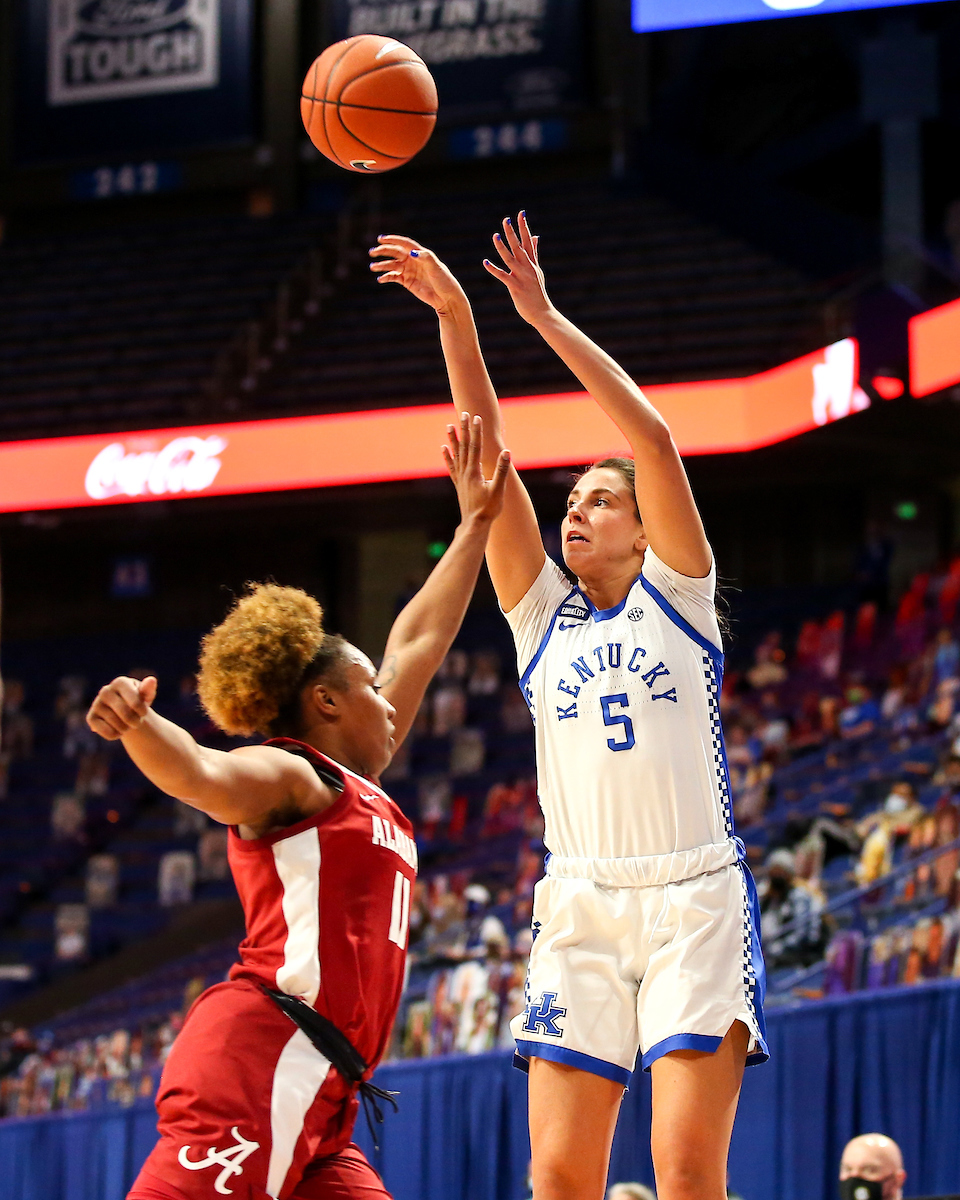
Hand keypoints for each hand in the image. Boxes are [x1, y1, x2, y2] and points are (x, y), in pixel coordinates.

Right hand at [86, 676, 157, 740]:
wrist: (125, 710)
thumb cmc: (137, 700)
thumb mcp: (146, 695)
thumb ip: (149, 689)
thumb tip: (151, 680)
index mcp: (120, 682)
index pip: (135, 704)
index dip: (143, 712)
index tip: (143, 712)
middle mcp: (105, 691)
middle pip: (126, 715)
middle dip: (136, 722)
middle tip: (136, 721)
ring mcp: (96, 704)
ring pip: (118, 725)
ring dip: (127, 728)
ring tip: (127, 723)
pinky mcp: (91, 718)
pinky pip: (108, 733)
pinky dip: (116, 735)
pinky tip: (117, 729)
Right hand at [369, 235, 467, 315]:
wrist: (447, 299)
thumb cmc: (444, 281)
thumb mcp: (436, 268)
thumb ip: (425, 258)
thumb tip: (412, 252)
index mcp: (421, 254)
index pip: (404, 244)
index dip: (393, 240)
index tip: (381, 239)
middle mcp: (413, 260)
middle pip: (395, 253)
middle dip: (384, 251)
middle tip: (372, 252)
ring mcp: (410, 271)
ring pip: (392, 265)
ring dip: (382, 265)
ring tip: (373, 267)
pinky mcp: (408, 282)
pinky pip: (394, 277)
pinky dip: (386, 277)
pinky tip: (380, 279)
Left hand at [443, 413, 510, 524]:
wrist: (475, 524)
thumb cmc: (489, 509)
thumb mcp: (498, 490)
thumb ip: (501, 470)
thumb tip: (506, 452)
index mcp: (474, 472)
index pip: (475, 446)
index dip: (476, 431)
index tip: (476, 417)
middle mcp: (465, 472)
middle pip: (464, 446)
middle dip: (465, 429)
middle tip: (463, 414)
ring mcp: (460, 478)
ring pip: (456, 454)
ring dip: (453, 439)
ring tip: (449, 426)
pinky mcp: (459, 484)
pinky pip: (452, 466)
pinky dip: (447, 456)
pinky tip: (443, 448)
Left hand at [483, 211, 552, 325]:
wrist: (542, 312)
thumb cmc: (538, 293)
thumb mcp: (538, 271)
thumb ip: (534, 253)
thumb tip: (535, 236)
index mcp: (532, 263)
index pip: (528, 241)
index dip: (524, 227)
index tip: (521, 213)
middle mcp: (528, 267)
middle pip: (519, 246)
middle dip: (512, 233)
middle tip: (506, 219)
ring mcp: (522, 277)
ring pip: (510, 259)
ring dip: (502, 247)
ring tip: (495, 235)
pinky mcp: (515, 287)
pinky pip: (503, 276)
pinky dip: (493, 269)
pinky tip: (485, 262)